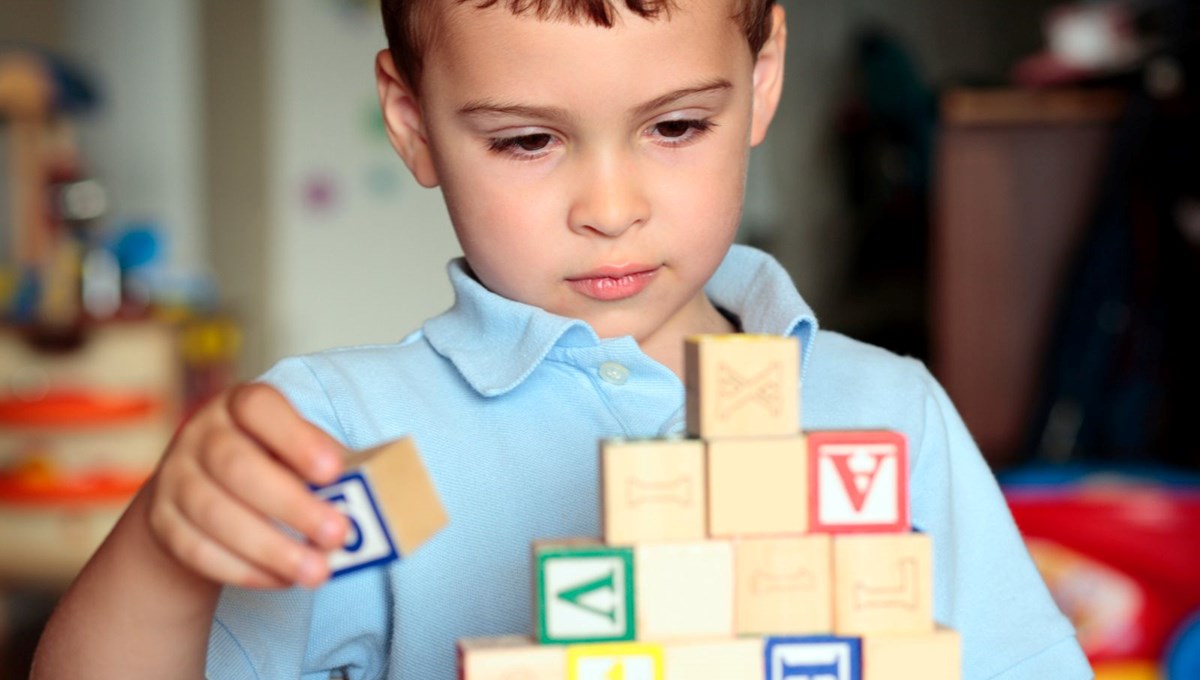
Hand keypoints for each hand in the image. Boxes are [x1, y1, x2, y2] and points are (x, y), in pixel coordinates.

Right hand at [146, 383, 349, 588]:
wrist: (197, 495)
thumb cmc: (269, 465)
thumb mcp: (294, 450)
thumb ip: (322, 465)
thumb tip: (368, 497)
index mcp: (239, 405)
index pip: (259, 407)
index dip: (296, 438)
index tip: (333, 472)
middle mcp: (200, 435)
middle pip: (236, 466)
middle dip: (291, 505)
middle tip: (337, 535)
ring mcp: (174, 477)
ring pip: (215, 514)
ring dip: (271, 548)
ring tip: (317, 572)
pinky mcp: (162, 522)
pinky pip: (197, 550)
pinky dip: (244, 570)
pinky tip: (282, 580)